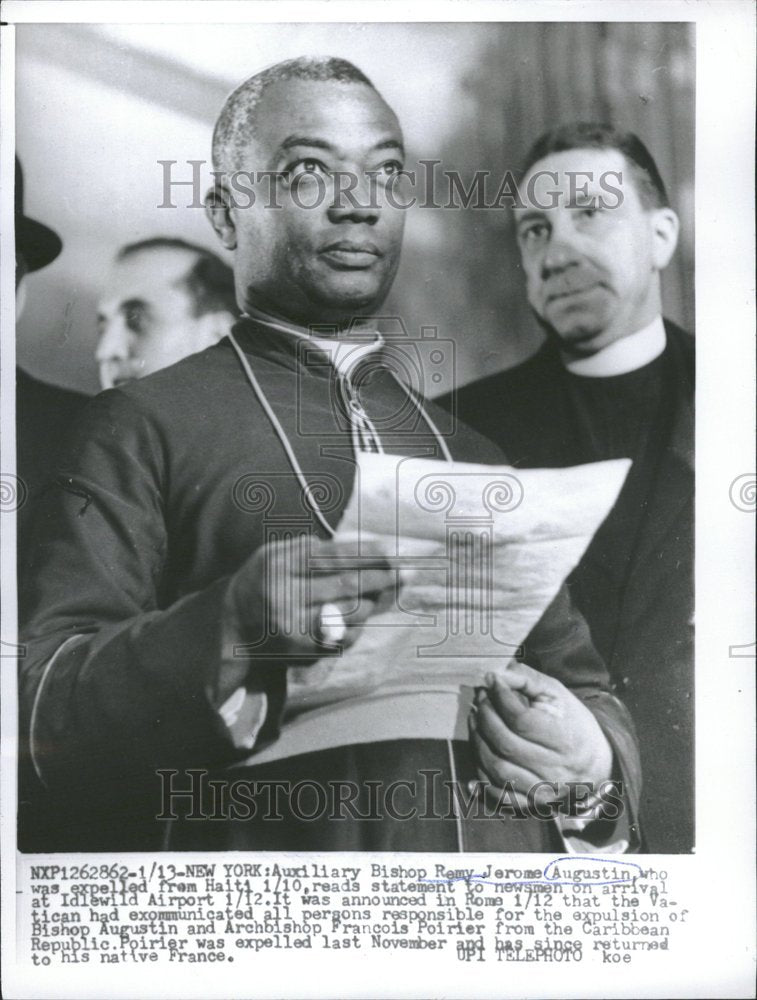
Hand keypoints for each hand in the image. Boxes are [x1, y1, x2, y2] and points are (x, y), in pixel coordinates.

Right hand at [227, 533, 398, 659]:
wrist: (234, 624)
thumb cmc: (267, 579)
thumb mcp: (279, 553)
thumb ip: (314, 548)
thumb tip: (365, 551)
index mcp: (280, 564)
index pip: (334, 557)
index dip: (367, 554)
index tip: (392, 551)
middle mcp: (284, 595)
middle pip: (346, 585)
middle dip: (381, 578)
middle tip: (406, 572)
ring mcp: (293, 626)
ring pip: (349, 612)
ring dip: (372, 601)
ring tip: (384, 593)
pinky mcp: (301, 650)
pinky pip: (343, 636)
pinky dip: (359, 624)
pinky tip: (364, 614)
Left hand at [468, 663, 612, 805]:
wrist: (595, 763)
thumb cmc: (573, 723)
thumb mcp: (557, 694)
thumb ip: (527, 679)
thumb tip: (497, 674)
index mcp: (565, 740)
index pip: (522, 720)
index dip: (500, 698)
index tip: (491, 681)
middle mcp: (554, 770)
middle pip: (505, 744)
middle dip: (485, 717)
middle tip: (480, 700)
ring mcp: (542, 791)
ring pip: (497, 769)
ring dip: (478, 742)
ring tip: (476, 721)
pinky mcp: (532, 805)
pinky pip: (499, 795)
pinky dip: (482, 777)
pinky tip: (477, 755)